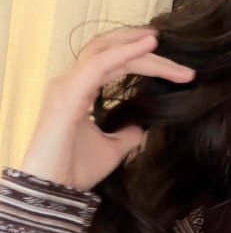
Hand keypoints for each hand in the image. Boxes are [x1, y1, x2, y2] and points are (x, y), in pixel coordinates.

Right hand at [19, 27, 195, 190]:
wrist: (54, 190)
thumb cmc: (75, 170)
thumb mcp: (112, 149)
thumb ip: (127, 134)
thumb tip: (144, 128)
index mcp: (78, 89)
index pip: (111, 61)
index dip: (138, 56)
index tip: (172, 63)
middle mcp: (70, 81)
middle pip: (108, 50)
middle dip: (141, 47)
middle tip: (174, 50)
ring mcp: (67, 85)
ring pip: (106, 51)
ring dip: (138, 47)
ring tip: (161, 42)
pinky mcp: (69, 94)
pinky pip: (100, 64)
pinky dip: (126, 52)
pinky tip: (148, 47)